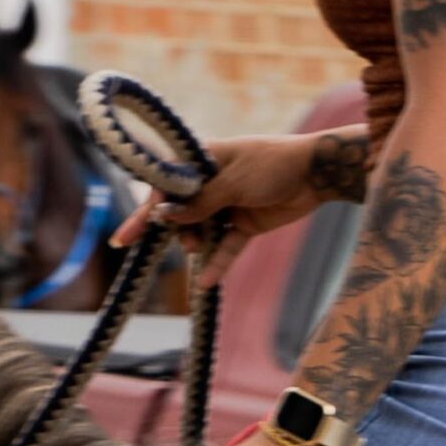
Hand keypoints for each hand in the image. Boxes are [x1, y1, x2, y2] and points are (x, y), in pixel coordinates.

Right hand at [115, 135, 326, 289]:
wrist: (317, 173)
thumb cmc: (272, 164)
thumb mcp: (232, 181)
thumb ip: (200, 202)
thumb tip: (165, 217)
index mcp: (202, 161)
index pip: (166, 186)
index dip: (149, 210)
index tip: (128, 236)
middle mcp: (211, 183)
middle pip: (181, 213)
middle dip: (175, 230)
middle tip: (180, 242)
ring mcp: (228, 205)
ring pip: (202, 231)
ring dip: (197, 244)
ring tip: (197, 248)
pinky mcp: (246, 225)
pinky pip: (227, 247)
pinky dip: (218, 263)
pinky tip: (206, 283)